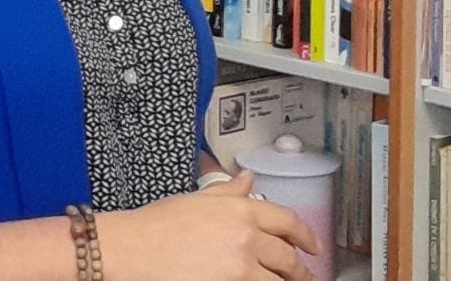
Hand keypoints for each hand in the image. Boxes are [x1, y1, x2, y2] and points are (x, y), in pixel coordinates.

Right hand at [96, 170, 319, 280]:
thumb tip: (248, 178)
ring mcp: (241, 265)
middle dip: (301, 269)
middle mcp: (246, 235)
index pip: (286, 220)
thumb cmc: (160, 223)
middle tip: (305, 275)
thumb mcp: (198, 199)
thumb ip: (229, 191)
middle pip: (289, 256)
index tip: (312, 245)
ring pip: (279, 280)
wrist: (138, 247)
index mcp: (240, 208)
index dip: (305, 235)